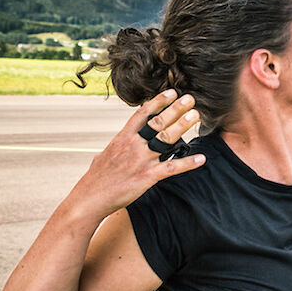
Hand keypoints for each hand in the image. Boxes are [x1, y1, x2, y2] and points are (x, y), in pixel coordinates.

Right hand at [68, 90, 205, 217]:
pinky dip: (188, 163)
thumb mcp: (105, 155)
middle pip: (157, 122)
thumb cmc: (96, 178)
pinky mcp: (147, 176)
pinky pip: (172, 168)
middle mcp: (133, 145)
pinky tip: (201, 158)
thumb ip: (117, 146)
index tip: (171, 92)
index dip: (158, 102)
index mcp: (123, 137)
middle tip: (190, 98)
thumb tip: (119, 143)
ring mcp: (141, 160)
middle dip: (175, 109)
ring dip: (182, 126)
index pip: (142, 114)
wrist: (90, 198)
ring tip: (196, 116)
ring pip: (165, 139)